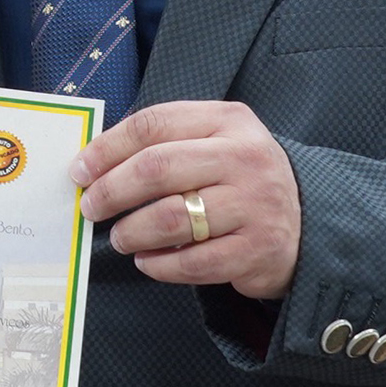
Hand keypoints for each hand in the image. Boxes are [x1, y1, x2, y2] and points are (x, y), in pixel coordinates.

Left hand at [70, 101, 300, 299]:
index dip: (107, 148)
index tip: (79, 170)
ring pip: (172, 218)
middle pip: (158, 168)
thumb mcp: (214, 142)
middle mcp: (244, 157)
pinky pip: (194, 262)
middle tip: (90, 207)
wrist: (306, 222)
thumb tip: (94, 162)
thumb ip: (165, 144)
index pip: (154, 124)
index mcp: (228, 121)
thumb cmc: (239, 180)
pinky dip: (159, 265)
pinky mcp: (258, 249)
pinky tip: (147, 262)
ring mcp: (255, 204)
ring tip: (120, 238)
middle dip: (112, 190)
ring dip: (132, 232)